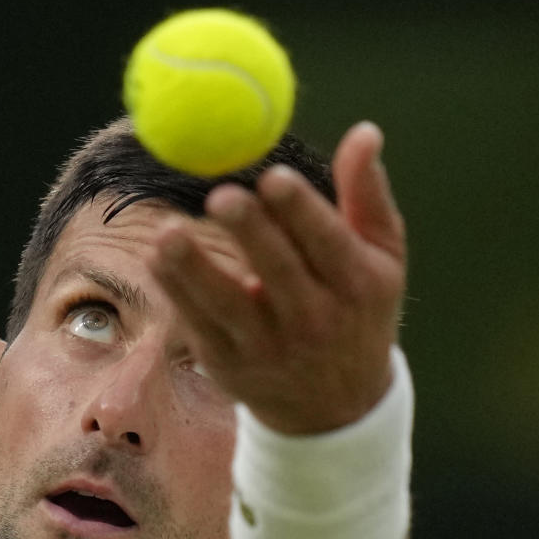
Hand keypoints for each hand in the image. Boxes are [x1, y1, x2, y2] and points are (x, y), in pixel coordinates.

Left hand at [147, 122, 406, 433]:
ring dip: (195, 268)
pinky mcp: (228, 363)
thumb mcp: (380, 257)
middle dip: (250, 233)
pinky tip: (158, 256)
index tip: (274, 176)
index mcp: (357, 286)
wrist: (336, 406)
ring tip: (168, 233)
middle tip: (222, 196)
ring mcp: (268, 347)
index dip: (301, 211)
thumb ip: (367, 195)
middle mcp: (315, 321)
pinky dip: (176, 290)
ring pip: (227, 304)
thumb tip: (365, 132)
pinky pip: (197, 322)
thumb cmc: (358, 310)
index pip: (328, 244)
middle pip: (278, 272)